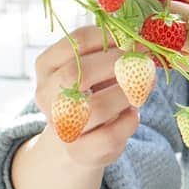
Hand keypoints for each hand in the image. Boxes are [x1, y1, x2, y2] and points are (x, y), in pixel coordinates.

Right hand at [33, 26, 139, 167]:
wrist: (82, 140)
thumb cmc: (92, 93)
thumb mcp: (94, 68)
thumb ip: (111, 52)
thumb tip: (141, 41)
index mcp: (47, 66)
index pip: (75, 42)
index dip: (110, 37)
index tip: (132, 39)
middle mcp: (46, 96)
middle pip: (77, 73)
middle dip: (116, 64)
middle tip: (140, 61)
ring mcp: (60, 126)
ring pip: (96, 107)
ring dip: (127, 94)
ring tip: (142, 87)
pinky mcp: (80, 151)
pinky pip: (110, 135)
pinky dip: (129, 121)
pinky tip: (133, 113)